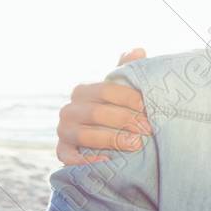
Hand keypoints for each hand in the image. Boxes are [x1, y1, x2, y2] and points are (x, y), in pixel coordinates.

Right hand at [55, 49, 149, 165]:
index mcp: (83, 90)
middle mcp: (69, 109)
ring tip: (136, 144)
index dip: (128, 98)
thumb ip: (127, 70)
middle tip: (148, 129)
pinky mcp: (62, 151)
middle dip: (125, 121)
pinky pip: (69, 158)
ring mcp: (63, 131)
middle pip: (96, 113)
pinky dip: (86, 161)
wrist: (103, 135)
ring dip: (111, 140)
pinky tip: (108, 161)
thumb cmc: (116, 107)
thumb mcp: (122, 88)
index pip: (105, 90)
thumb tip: (138, 50)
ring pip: (84, 135)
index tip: (148, 107)